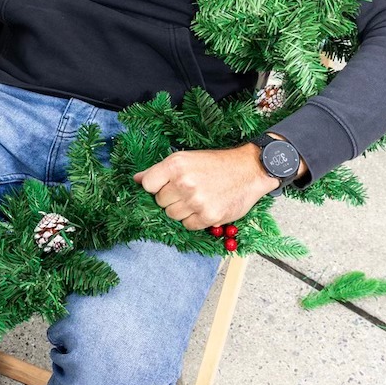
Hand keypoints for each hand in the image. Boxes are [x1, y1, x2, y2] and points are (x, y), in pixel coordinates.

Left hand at [134, 144, 279, 229]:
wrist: (249, 170)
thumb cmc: (215, 164)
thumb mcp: (186, 158)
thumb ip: (159, 170)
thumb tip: (136, 179)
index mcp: (176, 165)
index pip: (147, 184)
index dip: (155, 187)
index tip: (164, 185)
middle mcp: (184, 183)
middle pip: (160, 201)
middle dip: (170, 198)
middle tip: (187, 190)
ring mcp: (196, 201)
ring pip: (172, 215)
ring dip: (181, 210)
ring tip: (196, 198)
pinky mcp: (209, 216)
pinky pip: (188, 225)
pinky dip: (194, 219)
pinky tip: (204, 207)